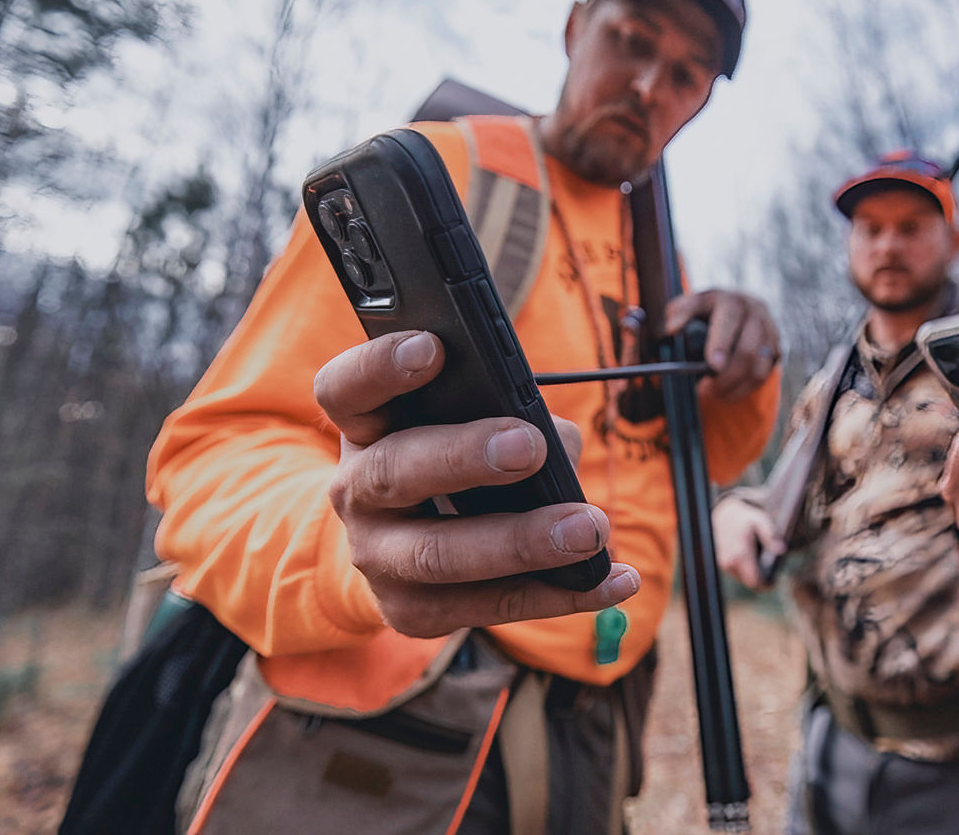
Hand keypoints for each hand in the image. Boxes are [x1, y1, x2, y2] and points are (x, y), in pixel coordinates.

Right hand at [313, 330, 640, 636]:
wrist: (399, 552)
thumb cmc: (448, 460)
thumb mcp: (460, 421)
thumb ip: (508, 413)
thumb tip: (562, 447)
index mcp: (366, 426)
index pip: (346, 388)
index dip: (380, 365)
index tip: (432, 346)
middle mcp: (357, 491)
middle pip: (393, 470)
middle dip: (465, 457)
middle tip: (532, 446)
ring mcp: (378, 558)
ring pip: (440, 554)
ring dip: (522, 543)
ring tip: (588, 529)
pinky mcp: (413, 612)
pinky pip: (490, 606)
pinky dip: (560, 594)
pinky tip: (613, 578)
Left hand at [664, 289, 779, 402]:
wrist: (736, 311)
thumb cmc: (704, 313)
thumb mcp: (688, 307)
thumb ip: (678, 314)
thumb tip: (673, 329)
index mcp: (729, 300)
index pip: (729, 319)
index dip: (722, 343)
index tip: (713, 365)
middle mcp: (754, 312)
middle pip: (747, 350)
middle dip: (726, 376)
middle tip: (705, 389)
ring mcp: (769, 330)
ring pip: (758, 367)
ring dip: (735, 386)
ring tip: (714, 393)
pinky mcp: (775, 348)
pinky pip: (764, 375)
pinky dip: (745, 389)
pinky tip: (728, 393)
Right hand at [712, 491, 783, 590]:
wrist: (725, 513)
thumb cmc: (745, 518)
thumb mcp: (761, 521)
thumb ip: (771, 535)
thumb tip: (781, 550)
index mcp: (741, 554)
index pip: (754, 582)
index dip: (766, 585)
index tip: (773, 582)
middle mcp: (730, 562)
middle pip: (749, 582)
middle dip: (760, 578)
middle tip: (770, 571)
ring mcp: (724, 563)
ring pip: (742, 578)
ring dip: (751, 573)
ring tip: (759, 560)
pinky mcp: (722, 562)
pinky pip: (736, 572)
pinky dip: (744, 568)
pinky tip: (750, 557)